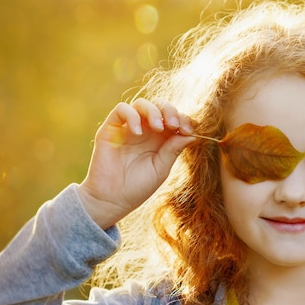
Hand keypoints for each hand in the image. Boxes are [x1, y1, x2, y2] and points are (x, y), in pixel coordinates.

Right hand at [77, 99, 195, 229]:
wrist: (111, 200)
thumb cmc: (137, 187)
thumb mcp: (161, 168)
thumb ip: (174, 150)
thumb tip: (193, 134)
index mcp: (160, 139)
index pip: (174, 118)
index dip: (184, 120)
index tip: (188, 131)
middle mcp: (145, 130)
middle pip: (160, 106)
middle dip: (171, 111)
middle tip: (175, 125)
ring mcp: (128, 128)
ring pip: (142, 104)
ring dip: (154, 111)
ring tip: (158, 127)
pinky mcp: (111, 128)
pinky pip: (121, 109)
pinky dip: (132, 116)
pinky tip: (138, 132)